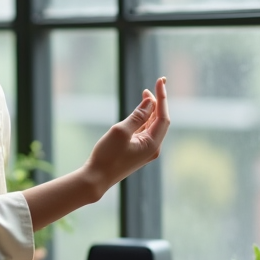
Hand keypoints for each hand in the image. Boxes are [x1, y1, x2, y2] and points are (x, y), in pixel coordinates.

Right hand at [81, 77, 169, 197]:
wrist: (96, 179)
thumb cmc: (107, 156)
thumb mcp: (121, 131)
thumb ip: (137, 116)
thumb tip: (150, 102)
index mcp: (153, 144)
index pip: (163, 116)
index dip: (162, 97)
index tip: (160, 80)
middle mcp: (153, 148)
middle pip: (160, 120)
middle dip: (158, 102)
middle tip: (155, 83)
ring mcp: (146, 150)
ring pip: (153, 125)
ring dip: (151, 110)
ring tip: (146, 94)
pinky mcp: (137, 151)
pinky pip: (145, 132)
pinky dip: (144, 119)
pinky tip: (140, 111)